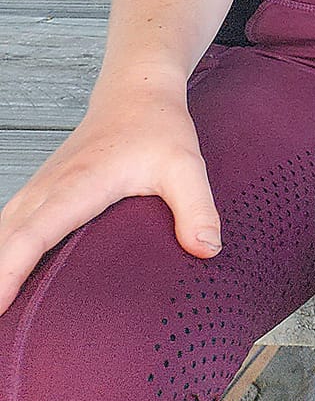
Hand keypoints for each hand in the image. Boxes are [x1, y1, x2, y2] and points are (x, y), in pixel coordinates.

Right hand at [0, 89, 219, 313]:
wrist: (137, 91)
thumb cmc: (159, 127)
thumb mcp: (186, 164)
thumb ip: (197, 207)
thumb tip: (208, 250)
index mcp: (77, 186)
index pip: (32, 235)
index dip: (9, 273)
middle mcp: (47, 189)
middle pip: (4, 241)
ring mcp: (38, 189)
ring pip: (1, 233)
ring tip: (1, 308)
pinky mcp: (38, 192)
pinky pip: (7, 227)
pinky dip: (2, 253)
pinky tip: (6, 277)